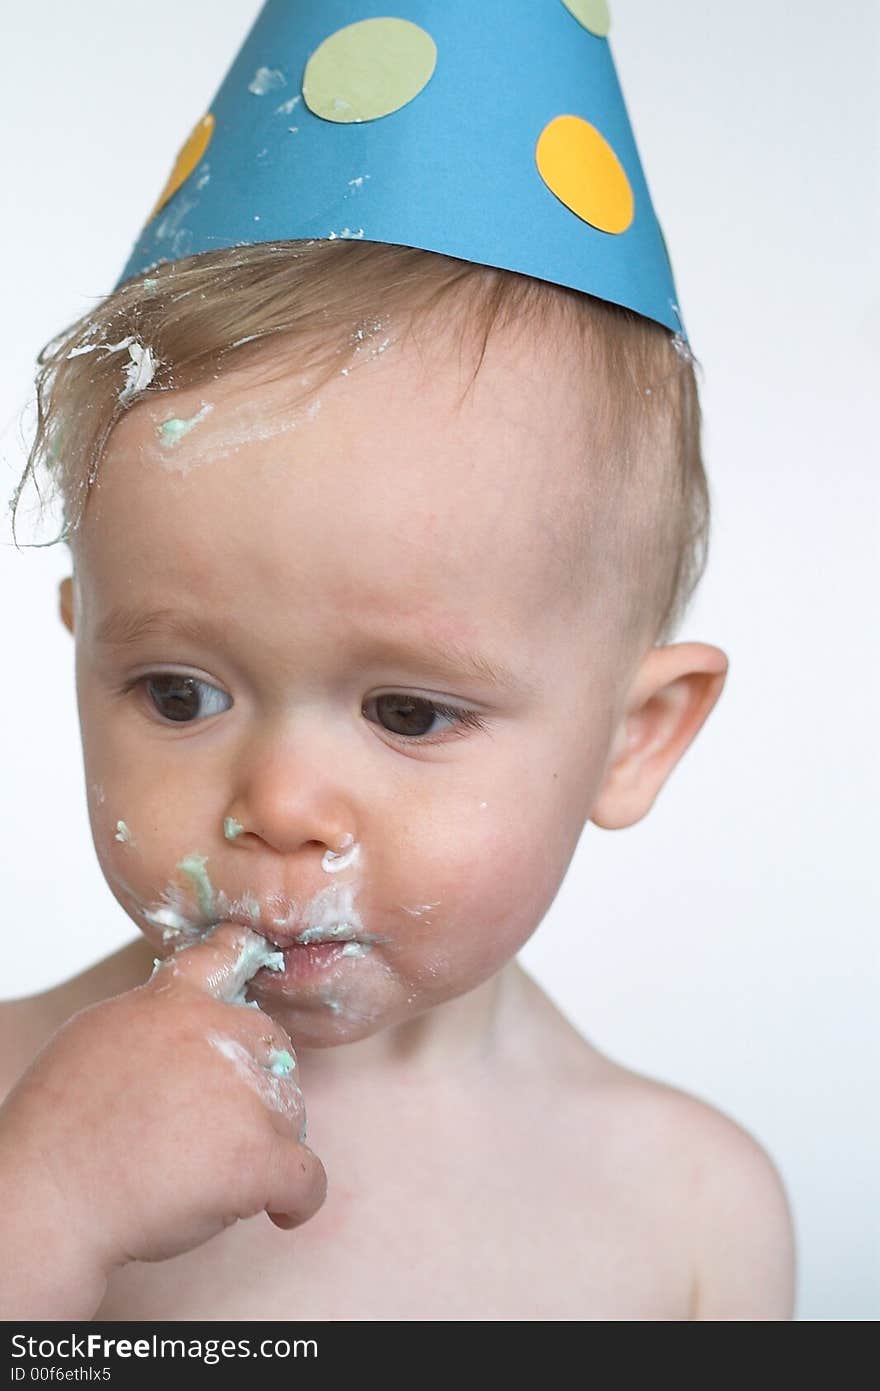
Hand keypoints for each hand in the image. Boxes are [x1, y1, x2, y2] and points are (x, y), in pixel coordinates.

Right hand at [0, 924, 325, 1314]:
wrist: (45, 1195)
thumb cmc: (55, 1130)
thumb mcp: (95, 1040)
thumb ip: (151, 1024)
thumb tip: (183, 1027)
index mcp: (172, 1003)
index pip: (226, 952)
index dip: (249, 960)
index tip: (266, 966)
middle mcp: (215, 1034)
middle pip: (273, 1046)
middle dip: (259, 1084)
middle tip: (220, 1126)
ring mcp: (241, 1094)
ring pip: (289, 1115)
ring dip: (266, 1144)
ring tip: (213, 1175)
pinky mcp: (255, 1156)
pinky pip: (306, 1177)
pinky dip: (298, 1199)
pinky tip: (280, 1212)